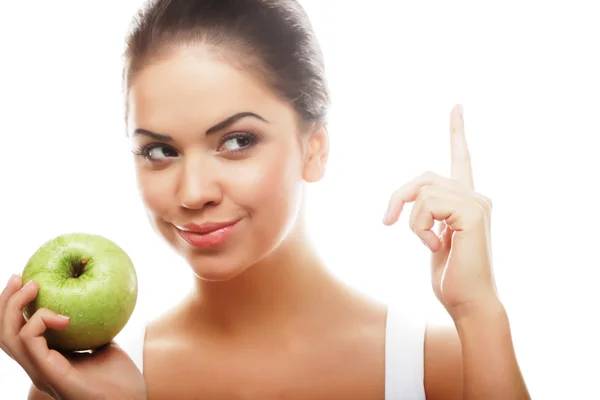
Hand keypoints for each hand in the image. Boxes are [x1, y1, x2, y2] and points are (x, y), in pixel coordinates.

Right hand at [0, 274, 145, 399]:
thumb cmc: (121, 379)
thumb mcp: (103, 345)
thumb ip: (91, 328)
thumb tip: (94, 300)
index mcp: (46, 360)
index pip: (18, 333)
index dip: (15, 308)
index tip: (27, 281)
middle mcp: (38, 367)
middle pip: (5, 334)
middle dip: (5, 302)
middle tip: (20, 276)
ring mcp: (41, 373)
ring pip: (10, 338)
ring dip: (15, 307)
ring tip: (34, 285)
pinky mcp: (51, 376)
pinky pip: (32, 344)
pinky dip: (40, 322)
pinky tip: (63, 317)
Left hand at [383, 105, 498, 320]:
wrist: (468, 303)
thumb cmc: (450, 277)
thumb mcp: (431, 239)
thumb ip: (428, 215)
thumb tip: (412, 203)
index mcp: (467, 201)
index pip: (461, 159)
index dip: (457, 133)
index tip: (457, 107)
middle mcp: (476, 196)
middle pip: (424, 177)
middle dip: (399, 198)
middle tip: (387, 222)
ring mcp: (478, 202)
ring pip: (423, 191)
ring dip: (412, 220)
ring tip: (428, 243)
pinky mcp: (474, 212)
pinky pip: (427, 204)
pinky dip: (420, 227)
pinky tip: (435, 246)